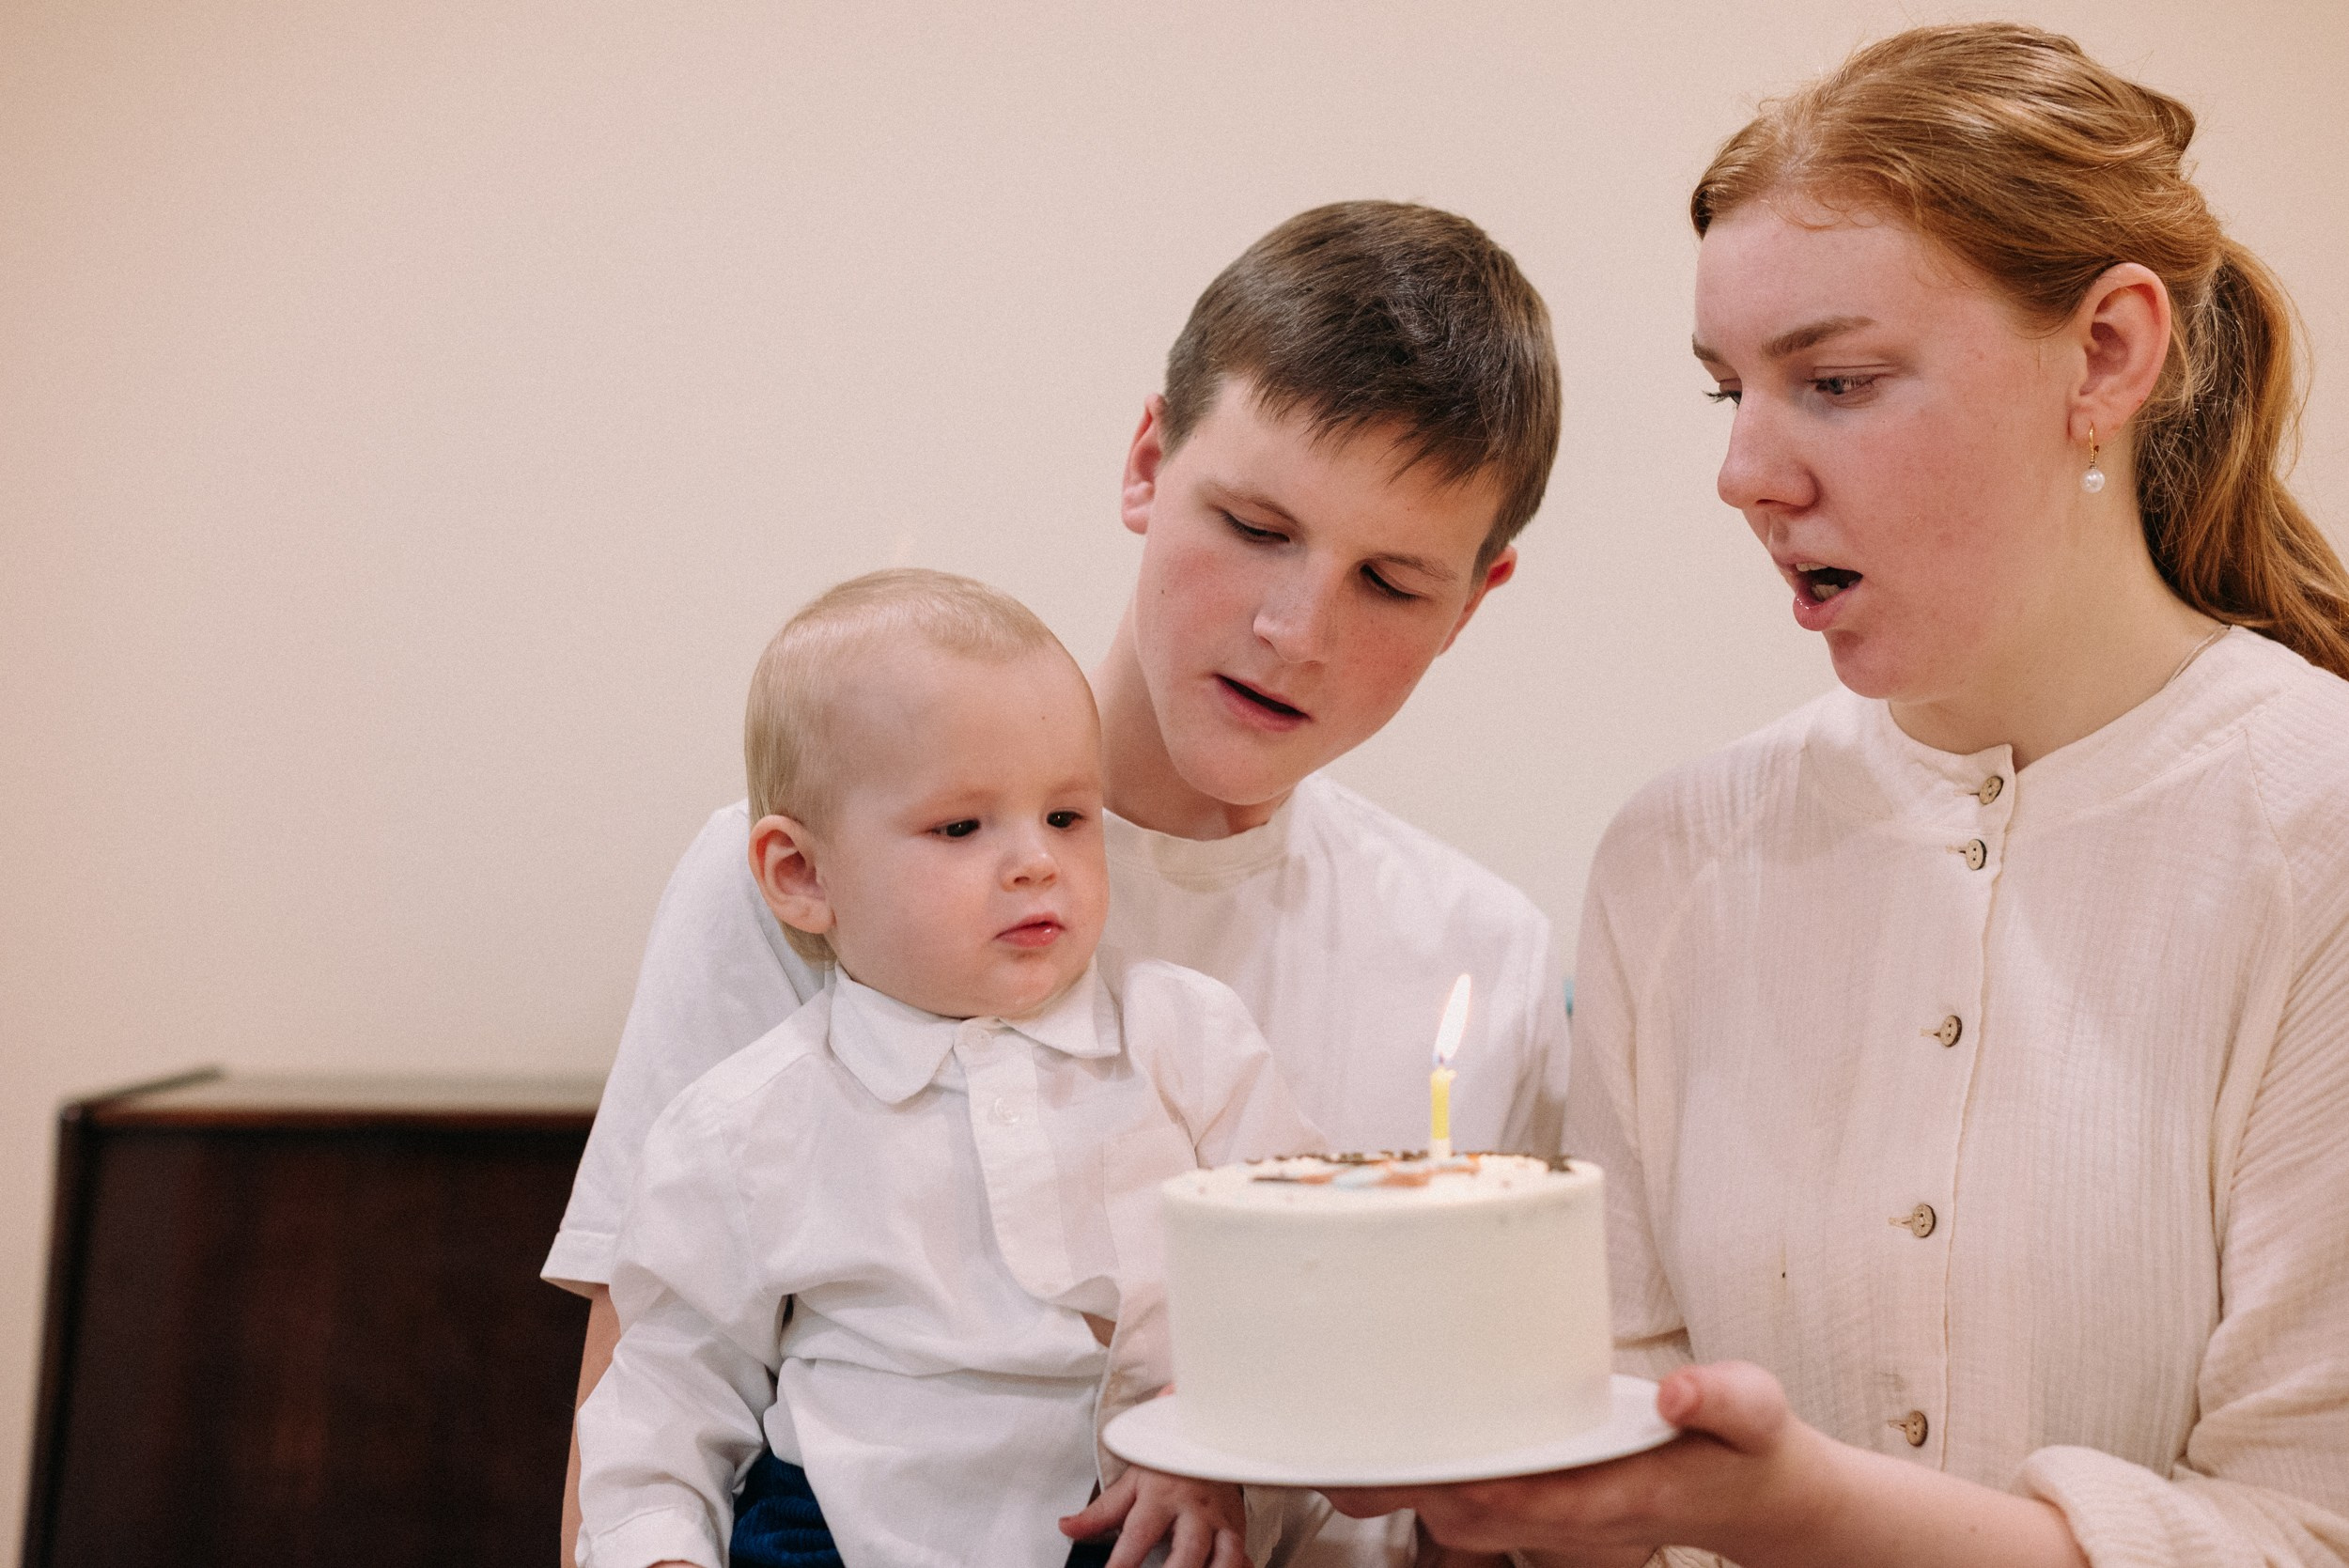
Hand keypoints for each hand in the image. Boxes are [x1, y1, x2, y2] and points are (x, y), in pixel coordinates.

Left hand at [1060, 1464, 1251, 1567]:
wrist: (1204, 1438)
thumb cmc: (1166, 1466)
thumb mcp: (1130, 1484)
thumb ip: (1099, 1512)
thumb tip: (1066, 1528)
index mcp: (1160, 1498)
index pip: (1138, 1536)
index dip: (1123, 1563)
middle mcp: (1192, 1511)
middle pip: (1187, 1550)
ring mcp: (1219, 1520)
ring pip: (1225, 1555)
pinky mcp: (1238, 1528)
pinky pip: (1243, 1555)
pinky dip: (1240, 1567)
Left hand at [1325, 1363, 2085, 1567]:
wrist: (1760, 1497)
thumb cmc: (1749, 1449)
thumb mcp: (1758, 1413)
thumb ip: (1726, 1398)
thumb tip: (1678, 1388)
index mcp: (1621, 1493)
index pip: (1534, 1502)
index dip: (1475, 1489)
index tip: (1427, 1465)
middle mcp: (1575, 1517)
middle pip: (1474, 1516)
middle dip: (1409, 1491)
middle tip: (1341, 1449)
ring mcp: (1556, 1520)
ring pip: (1461, 1521)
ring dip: (1402, 1493)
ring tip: (1335, 1451)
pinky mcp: (1542, 1508)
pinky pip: (1470, 1509)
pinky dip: (1424, 1486)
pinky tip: (1378, 1454)